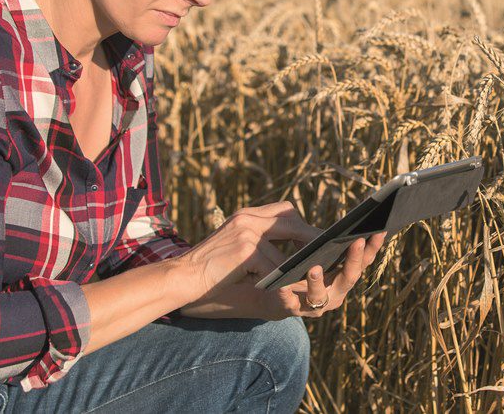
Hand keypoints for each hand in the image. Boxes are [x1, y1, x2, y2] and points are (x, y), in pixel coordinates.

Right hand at [171, 201, 320, 307]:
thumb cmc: (210, 269)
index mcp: (247, 214)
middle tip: (323, 257)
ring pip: (285, 252)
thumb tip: (300, 252)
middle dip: (309, 241)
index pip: (285, 211)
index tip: (316, 242)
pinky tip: (280, 291)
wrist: (180, 277)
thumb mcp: (237, 245)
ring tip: (304, 282)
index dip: (303, 228)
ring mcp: (247, 232)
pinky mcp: (246, 250)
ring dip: (294, 271)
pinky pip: (274, 268)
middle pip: (292, 222)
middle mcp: (248, 217)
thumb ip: (263, 242)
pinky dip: (278, 281)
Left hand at [277, 231, 387, 318]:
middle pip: (349, 278)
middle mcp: (335, 293)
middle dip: (354, 260)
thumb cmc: (302, 270)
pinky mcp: (292, 310)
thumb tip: (339, 225)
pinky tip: (282, 284)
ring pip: (319, 296)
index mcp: (344, 277)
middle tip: (357, 241)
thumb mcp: (318, 255)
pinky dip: (286, 294)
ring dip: (318, 283)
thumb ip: (327, 243)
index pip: (364, 262)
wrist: (276, 297)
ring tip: (315, 268)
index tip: (380, 231)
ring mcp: (315, 305)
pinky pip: (290, 303)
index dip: (373, 248)